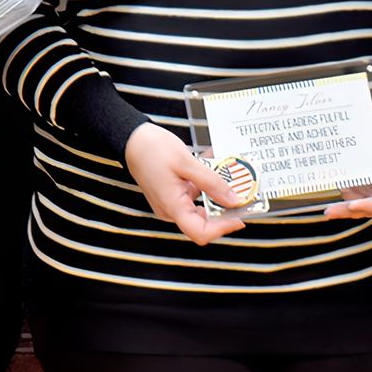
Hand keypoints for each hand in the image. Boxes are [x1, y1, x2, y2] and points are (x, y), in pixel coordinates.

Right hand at [121, 122, 247, 245]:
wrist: (131, 138)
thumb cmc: (151, 149)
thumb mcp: (187, 163)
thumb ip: (212, 183)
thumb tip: (233, 200)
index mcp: (172, 206)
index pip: (200, 232)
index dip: (223, 228)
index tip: (240, 216)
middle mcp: (170, 209)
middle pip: (203, 221)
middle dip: (224, 209)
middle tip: (241, 193)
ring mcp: (170, 202)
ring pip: (200, 207)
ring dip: (216, 194)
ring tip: (228, 176)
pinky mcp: (171, 193)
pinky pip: (193, 196)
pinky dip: (205, 185)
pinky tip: (213, 167)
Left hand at [324, 111, 371, 223]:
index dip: (371, 209)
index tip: (353, 204)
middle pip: (371, 208)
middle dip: (349, 211)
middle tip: (329, 211)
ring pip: (363, 201)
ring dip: (345, 203)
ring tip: (329, 201)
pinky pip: (360, 187)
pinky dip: (348, 188)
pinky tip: (337, 182)